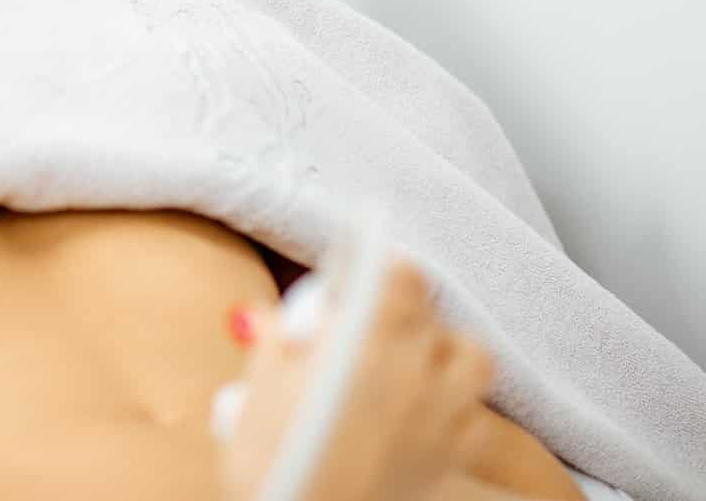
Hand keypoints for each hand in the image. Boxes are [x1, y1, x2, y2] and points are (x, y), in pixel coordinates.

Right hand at [216, 259, 494, 500]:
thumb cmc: (275, 469)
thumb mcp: (257, 396)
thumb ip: (275, 345)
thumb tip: (275, 320)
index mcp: (367, 345)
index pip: (398, 275)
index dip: (378, 263)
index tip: (360, 265)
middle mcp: (417, 375)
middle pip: (431, 312)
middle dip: (401, 308)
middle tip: (366, 322)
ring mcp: (444, 418)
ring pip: (471, 356)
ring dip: (442, 349)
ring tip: (406, 360)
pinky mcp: (456, 457)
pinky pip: (475, 411)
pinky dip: (454, 400)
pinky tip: (420, 409)